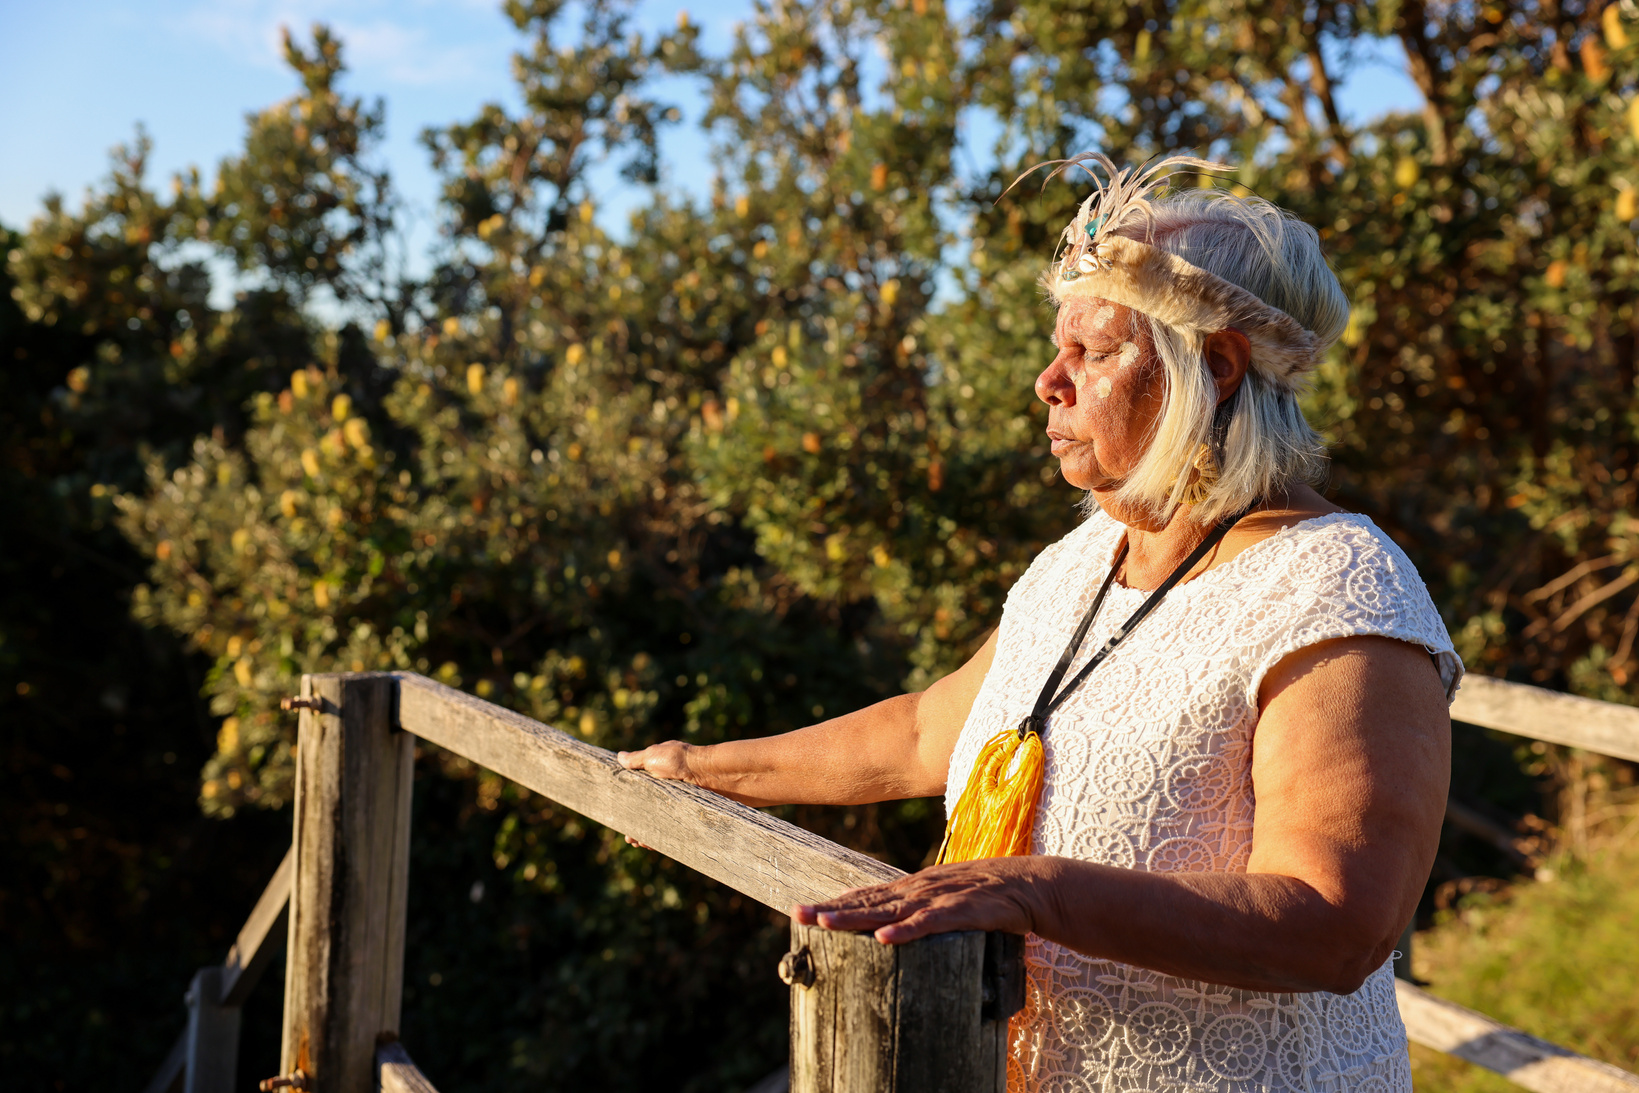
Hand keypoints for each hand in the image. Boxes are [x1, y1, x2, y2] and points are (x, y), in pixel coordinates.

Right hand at [616, 741, 697, 847]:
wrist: (708, 772)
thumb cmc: (680, 760)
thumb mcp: (653, 755)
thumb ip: (636, 760)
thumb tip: (620, 757)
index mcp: (656, 777)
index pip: (637, 794)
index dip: (628, 807)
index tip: (618, 820)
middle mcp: (666, 792)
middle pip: (647, 813)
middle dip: (636, 826)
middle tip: (629, 838)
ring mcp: (676, 805)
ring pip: (658, 824)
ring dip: (646, 835)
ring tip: (638, 843)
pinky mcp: (686, 815)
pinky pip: (671, 831)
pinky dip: (660, 839)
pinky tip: (651, 845)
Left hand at [792, 858, 1041, 944]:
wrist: (1027, 884)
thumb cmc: (984, 896)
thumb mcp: (942, 900)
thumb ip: (915, 911)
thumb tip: (885, 927)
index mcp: (911, 889)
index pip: (865, 897)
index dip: (834, 904)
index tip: (801, 912)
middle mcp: (918, 890)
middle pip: (868, 902)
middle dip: (832, 909)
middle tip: (799, 915)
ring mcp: (938, 899)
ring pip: (889, 911)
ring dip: (856, 918)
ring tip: (826, 924)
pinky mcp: (962, 911)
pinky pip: (929, 923)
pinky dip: (907, 930)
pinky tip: (885, 939)